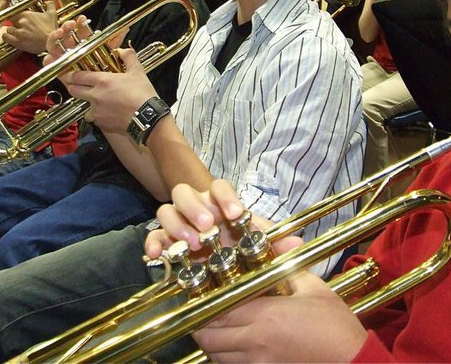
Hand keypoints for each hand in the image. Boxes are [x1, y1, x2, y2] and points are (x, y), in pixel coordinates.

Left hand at [4, 0, 57, 54]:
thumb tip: (48, 1)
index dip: (18, 18)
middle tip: (21, 28)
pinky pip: (5, 37)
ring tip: (17, 34)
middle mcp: (22, 22)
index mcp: (28, 14)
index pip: (16, 13)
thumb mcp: (52, 15)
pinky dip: (7, 37)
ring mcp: (19, 32)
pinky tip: (11, 38)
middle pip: (11, 21)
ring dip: (12, 31)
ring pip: (8, 29)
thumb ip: (50, 5)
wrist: (52, 43)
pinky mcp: (17, 42)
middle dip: (15, 24)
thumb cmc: (51, 30)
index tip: (20, 21)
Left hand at [43, 21, 145, 134]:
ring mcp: (97, 111)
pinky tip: (107, 114)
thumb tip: (123, 50)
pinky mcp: (101, 123)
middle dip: (72, 87)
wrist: (147, 117)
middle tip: (76, 85)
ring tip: (94, 103)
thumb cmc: (142, 94)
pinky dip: (97, 116)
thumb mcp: (138, 71)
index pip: (78, 76)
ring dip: (86, 104)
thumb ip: (129, 57)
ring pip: (82, 107)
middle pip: (73, 90)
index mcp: (102, 81)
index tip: (69, 74)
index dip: (71, 74)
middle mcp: (96, 96)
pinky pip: (94, 119)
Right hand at [145, 180, 272, 256]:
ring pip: (166, 211)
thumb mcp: (258, 243)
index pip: (218, 187)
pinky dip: (153, 243)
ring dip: (177, 225)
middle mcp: (196, 207)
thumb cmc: (239, 244)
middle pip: (184, 192)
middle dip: (194, 208)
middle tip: (207, 227)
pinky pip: (153, 237)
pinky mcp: (166, 241)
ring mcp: (178, 223)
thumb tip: (297, 243)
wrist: (224, 265)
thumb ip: (276, 242)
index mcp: (218, 202)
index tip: (235, 214)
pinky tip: (157, 256)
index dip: (225, 197)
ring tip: (191, 245)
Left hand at [192, 239, 367, 362]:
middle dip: (202, 323)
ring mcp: (258, 363)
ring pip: (216, 356)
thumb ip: (286, 267)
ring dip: (212, 342)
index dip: (206, 301)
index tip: (206, 292)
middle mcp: (255, 341)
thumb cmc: (335, 324)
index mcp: (265, 315)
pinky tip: (236, 345)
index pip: (218, 308)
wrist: (352, 359)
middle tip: (208, 310)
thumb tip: (274, 247)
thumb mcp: (312, 287)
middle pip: (208, 336)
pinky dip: (226, 357)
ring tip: (220, 327)